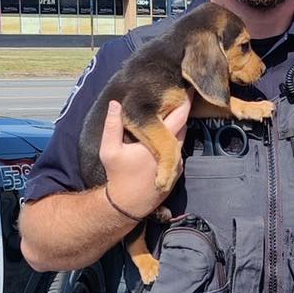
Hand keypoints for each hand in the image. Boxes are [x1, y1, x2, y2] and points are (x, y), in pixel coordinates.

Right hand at [99, 98, 190, 217]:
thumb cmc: (118, 176)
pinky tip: (166, 133)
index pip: (179, 117)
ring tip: (171, 111)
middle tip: (179, 94)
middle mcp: (174, 153)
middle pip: (184, 125)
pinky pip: (178, 150)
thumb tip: (114, 103)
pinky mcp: (176, 172)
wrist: (129, 205)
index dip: (183, 100)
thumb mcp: (109, 150)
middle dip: (182, 110)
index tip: (185, 87)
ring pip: (182, 138)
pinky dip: (174, 140)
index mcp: (160, 143)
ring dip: (177, 126)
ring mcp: (177, 164)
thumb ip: (112, 126)